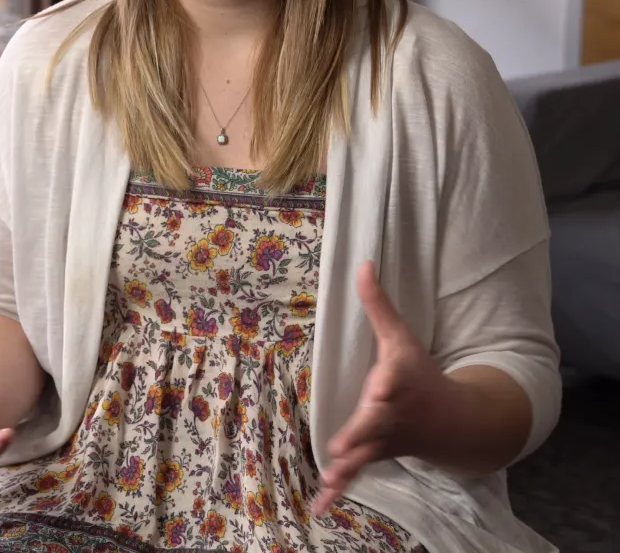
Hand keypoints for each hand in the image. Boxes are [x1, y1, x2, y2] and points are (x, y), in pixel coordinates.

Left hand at [311, 262, 454, 515]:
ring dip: (345, 470)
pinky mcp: (373, 455)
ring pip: (362, 456)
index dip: (387, 385)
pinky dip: (339, 492)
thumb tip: (360, 263)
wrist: (451, 421)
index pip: (393, 382)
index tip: (380, 387)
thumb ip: (377, 304)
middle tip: (342, 446)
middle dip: (360, 434)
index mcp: (397, 381)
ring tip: (327, 486)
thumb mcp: (400, 336)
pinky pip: (355, 474)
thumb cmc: (419, 372)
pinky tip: (320, 508)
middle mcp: (391, 414)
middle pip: (374, 424)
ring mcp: (383, 439)